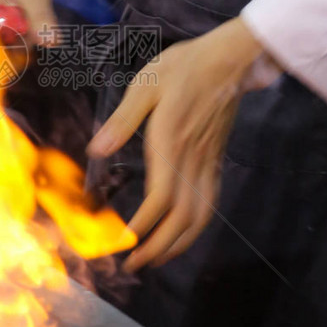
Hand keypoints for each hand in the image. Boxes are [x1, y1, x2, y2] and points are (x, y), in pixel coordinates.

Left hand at [87, 17, 281, 270]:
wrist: (231, 60)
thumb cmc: (184, 67)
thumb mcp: (146, 84)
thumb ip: (122, 120)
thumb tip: (95, 150)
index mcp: (171, 142)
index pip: (161, 197)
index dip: (144, 226)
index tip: (125, 244)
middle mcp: (192, 160)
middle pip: (182, 218)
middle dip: (159, 247)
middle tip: (134, 266)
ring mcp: (208, 162)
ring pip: (200, 216)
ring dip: (179, 243)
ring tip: (156, 258)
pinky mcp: (215, 160)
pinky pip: (209, 202)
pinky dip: (195, 226)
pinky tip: (181, 231)